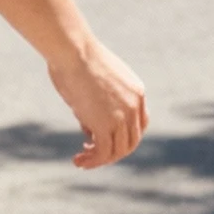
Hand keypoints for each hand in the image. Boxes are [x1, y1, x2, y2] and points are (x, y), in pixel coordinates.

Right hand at [48, 39, 147, 170]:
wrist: (73, 51)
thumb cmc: (75, 58)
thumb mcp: (93, 82)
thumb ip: (96, 104)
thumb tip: (88, 125)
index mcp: (137, 91)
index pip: (139, 124)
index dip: (123, 136)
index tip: (102, 138)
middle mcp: (135, 106)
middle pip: (131, 141)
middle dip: (112, 151)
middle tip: (90, 152)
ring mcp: (122, 117)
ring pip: (118, 151)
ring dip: (99, 160)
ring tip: (80, 161)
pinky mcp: (106, 125)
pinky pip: (102, 152)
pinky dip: (91, 161)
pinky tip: (77, 160)